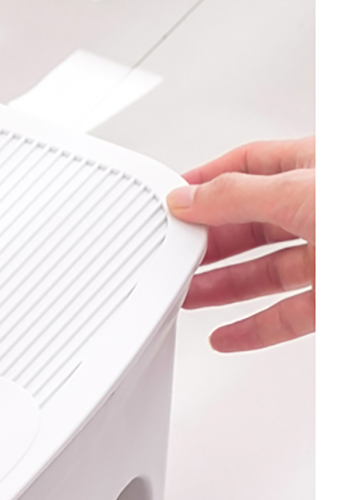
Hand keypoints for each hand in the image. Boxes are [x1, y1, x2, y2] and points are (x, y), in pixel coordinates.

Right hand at [167, 137, 314, 351]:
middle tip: (172, 254)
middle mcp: (324, 209)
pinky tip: (228, 335)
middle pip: (253, 222)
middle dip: (209, 240)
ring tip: (185, 296)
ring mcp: (333, 255)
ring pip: (266, 271)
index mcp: (319, 167)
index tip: (171, 199)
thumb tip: (189, 197)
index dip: (208, 180)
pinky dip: (254, 329)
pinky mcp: (337, 298)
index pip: (251, 164)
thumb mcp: (302, 193)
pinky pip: (287, 315)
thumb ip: (237, 196)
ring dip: (222, 287)